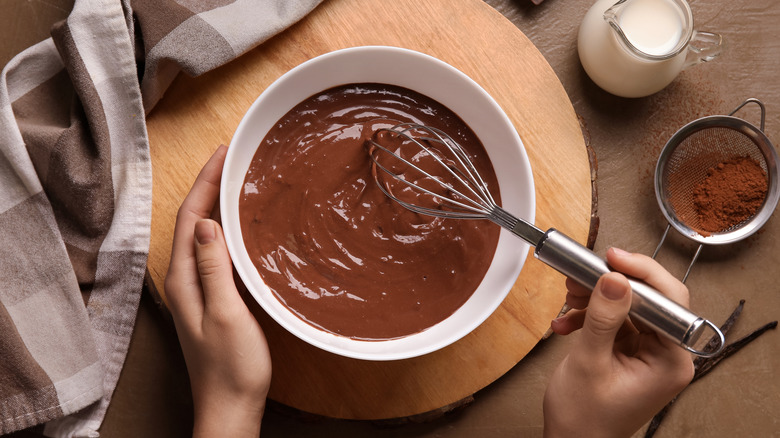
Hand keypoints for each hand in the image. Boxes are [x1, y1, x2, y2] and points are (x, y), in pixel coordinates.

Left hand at [165, 145, 271, 437]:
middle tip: (233, 158)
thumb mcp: (225, 313)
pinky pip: (215, 251)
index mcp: (183, 279)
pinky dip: (227, 229)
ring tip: (238, 181)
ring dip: (217, 204)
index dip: (205, 182)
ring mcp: (197, 289)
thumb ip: (213, 268)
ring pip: (203, 234)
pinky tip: (243, 226)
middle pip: (192, 221)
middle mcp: (184, 280)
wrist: (230, 406)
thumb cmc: (231, 367)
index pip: (188, 218)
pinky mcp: (212, 298)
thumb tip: (204, 222)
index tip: (224, 153)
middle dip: (209, 185)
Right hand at [543, 247, 693, 437]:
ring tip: (570, 299)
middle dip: (610, 285)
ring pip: (627, 305)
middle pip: (648, 299)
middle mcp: (665, 354)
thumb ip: (604, 317)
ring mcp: (648, 352)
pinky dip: (589, 316)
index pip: (669, 301)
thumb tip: (616, 279)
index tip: (612, 258)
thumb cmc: (584, 420)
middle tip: (583, 274)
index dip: (641, 274)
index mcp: (670, 361)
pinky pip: (614, 319)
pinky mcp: (630, 351)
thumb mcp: (590, 362)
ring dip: (594, 299)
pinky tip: (568, 322)